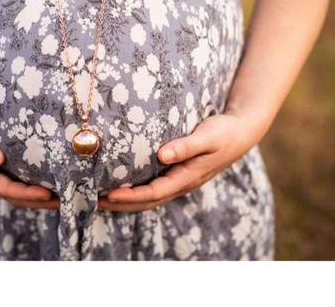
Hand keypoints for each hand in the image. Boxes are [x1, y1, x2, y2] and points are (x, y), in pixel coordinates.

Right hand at [0, 109, 58, 209]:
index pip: (6, 189)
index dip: (27, 194)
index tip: (48, 194)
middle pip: (16, 195)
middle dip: (40, 201)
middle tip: (66, 200)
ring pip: (18, 189)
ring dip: (39, 195)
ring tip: (64, 194)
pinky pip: (16, 176)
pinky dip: (32, 180)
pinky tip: (48, 176)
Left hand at [99, 112, 263, 211]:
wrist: (240, 134)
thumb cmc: (223, 132)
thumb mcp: (207, 136)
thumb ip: (186, 146)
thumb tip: (162, 155)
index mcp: (187, 177)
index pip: (154, 192)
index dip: (132, 195)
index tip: (110, 193)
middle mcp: (182, 183)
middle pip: (148, 201)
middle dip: (122, 204)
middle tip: (95, 202)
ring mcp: (181, 181)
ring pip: (150, 199)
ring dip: (127, 202)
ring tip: (103, 200)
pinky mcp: (179, 175)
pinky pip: (155, 190)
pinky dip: (137, 194)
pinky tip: (124, 189)